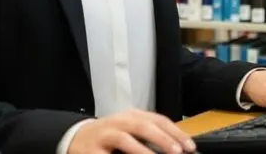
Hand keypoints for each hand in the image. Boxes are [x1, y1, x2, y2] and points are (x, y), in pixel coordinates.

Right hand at [68, 108, 196, 153]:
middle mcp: (119, 122)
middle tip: (177, 151)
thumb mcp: (130, 129)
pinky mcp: (92, 151)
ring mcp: (105, 135)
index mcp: (132, 116)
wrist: (76, 138)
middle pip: (143, 126)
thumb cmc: (110, 136)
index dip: (175, 132)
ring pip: (125, 140)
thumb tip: (178, 147)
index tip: (189, 146)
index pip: (158, 120)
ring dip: (143, 151)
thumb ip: (151, 134)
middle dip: (162, 139)